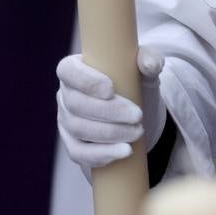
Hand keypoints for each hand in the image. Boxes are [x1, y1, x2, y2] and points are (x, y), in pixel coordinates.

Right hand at [56, 48, 164, 169]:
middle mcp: (65, 94)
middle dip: (108, 112)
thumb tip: (150, 64)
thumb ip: (149, 60)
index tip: (111, 90)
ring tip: (137, 132)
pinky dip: (101, 154)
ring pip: (78, 129)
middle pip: (76, 104)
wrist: (134, 113)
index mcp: (74, 69)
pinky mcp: (72, 144)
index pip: (68, 72)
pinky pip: (79, 153)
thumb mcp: (142, 70)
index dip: (86, 81)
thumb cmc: (133, 84)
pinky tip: (124, 152)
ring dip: (110, 133)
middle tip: (137, 116)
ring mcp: (66, 121)